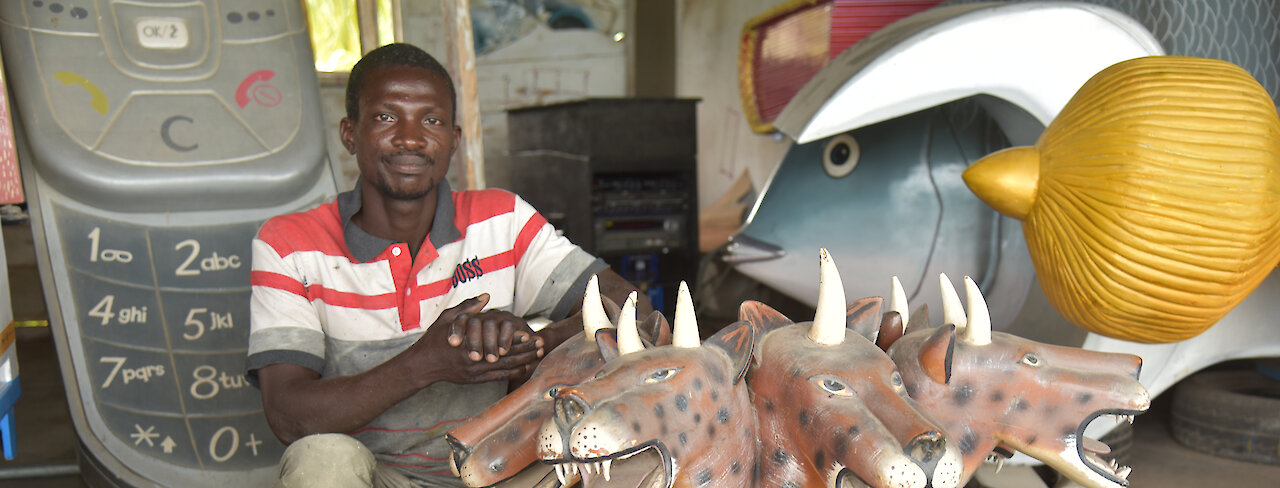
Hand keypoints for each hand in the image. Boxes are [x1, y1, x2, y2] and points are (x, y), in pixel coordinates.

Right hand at [403, 294, 542, 385]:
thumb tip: (486, 297)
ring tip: (537, 355)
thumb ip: (467, 308)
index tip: (530, 333)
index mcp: (469, 343)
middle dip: (525, 350)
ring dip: (522, 361)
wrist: (422, 365)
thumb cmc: (434, 339)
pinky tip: (524, 368)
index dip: (516, 338)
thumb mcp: (448, 318)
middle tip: (541, 344)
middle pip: (505, 356)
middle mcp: (474, 359)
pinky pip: (497, 377)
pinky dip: (512, 373)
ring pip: (504, 367)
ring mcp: (475, 372)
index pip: (498, 341)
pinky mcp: (474, 380)